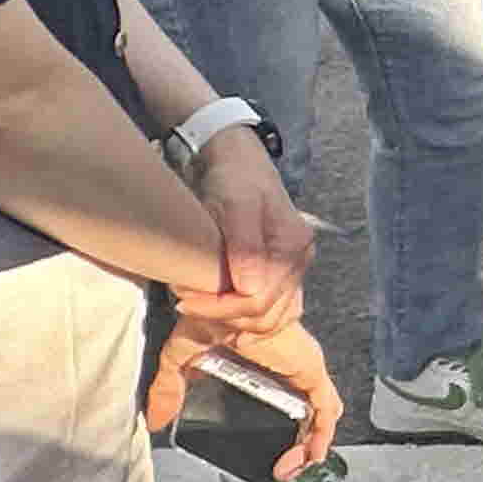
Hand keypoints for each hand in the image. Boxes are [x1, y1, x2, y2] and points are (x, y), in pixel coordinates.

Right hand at [146, 305, 346, 479]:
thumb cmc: (213, 315)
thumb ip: (169, 389)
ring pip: (320, 414)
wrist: (229, 296)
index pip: (286, 404)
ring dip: (312, 444)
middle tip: (281, 472)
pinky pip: (326, 406)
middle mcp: (289, 371)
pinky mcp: (310, 369)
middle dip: (300, 447)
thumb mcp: (183, 358)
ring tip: (293, 468)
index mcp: (266, 368)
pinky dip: (322, 431)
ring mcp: (303, 370)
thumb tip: (154, 420)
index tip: (271, 462)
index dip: (286, 434)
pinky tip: (313, 452)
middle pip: (308, 415)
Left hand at [176, 136, 313, 338]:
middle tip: (184, 300)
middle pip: (266, 316)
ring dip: (231, 321)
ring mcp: (291, 269)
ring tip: (198, 305)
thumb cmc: (234, 178)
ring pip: (268, 319)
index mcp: (293, 246)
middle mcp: (299, 262)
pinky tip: (217, 308)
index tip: (183, 298)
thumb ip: (245, 245)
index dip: (220, 307)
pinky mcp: (278, 272)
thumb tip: (250, 289)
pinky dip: (241, 317)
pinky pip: (266, 310)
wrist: (237, 160)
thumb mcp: (235, 204)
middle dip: (223, 316)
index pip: (260, 300)